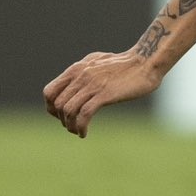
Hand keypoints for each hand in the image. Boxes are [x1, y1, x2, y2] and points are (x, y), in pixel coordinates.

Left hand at [44, 51, 159, 136]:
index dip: (51, 108)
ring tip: (78, 131)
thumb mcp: (98, 62)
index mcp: (77, 68)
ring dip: (70, 126)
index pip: (49, 92)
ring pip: (68, 111)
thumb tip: (74, 82)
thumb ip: (84, 71)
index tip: (61, 116)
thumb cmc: (125, 64)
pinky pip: (84, 114)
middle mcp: (81, 75)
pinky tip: (84, 133)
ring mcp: (92, 84)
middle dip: (61, 120)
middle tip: (71, 126)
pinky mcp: (104, 94)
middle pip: (57, 104)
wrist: (146, 62)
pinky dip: (81, 127)